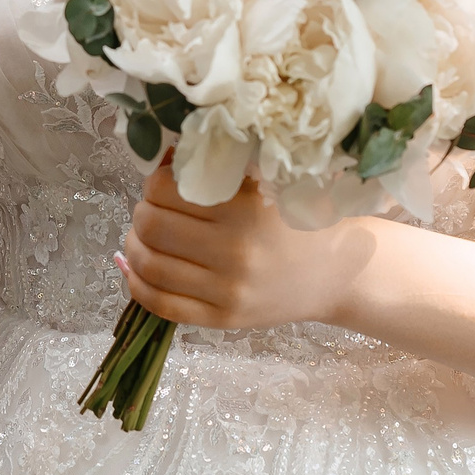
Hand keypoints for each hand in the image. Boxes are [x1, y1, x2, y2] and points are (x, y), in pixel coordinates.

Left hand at [116, 158, 377, 330]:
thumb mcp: (268, 181)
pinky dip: (136, 283)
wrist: (340, 274)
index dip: (156, 181)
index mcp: (245, 210)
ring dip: (134, 244)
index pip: (165, 188)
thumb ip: (219, 167)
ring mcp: (228, 292)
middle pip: (150, 225)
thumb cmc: (301, 218)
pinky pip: (161, 304)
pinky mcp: (223, 319)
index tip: (166, 181)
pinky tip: (133, 266)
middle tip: (154, 206)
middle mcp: (235, 253)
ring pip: (149, 264)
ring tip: (144, 234)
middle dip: (143, 210)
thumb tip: (161, 155)